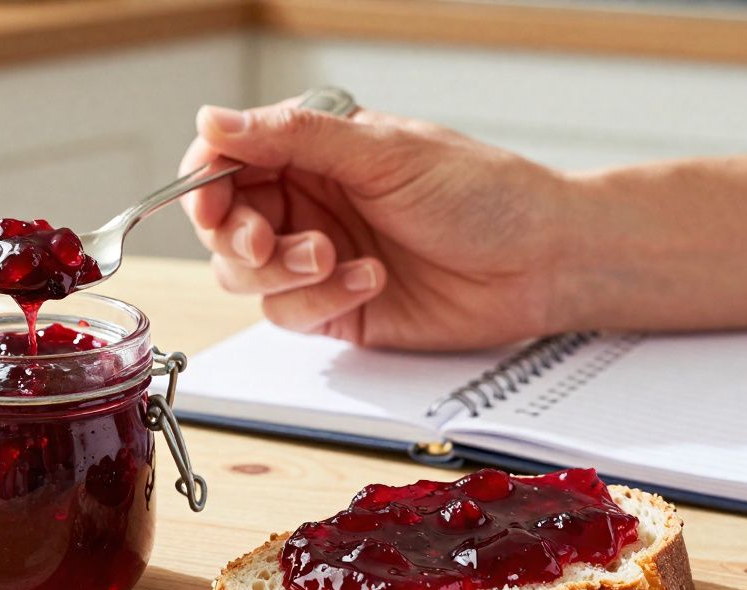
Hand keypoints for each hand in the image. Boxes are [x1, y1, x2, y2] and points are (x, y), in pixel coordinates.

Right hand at [180, 98, 573, 350]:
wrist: (540, 263)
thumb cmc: (482, 193)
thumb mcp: (384, 152)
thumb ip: (293, 137)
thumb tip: (214, 120)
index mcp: (313, 151)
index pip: (228, 160)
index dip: (206, 181)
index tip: (208, 200)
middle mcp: (307, 202)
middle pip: (224, 224)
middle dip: (238, 235)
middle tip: (268, 239)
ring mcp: (315, 258)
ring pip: (245, 274)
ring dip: (281, 271)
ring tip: (333, 257)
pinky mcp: (332, 307)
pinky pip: (287, 313)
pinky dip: (320, 299)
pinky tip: (370, 279)